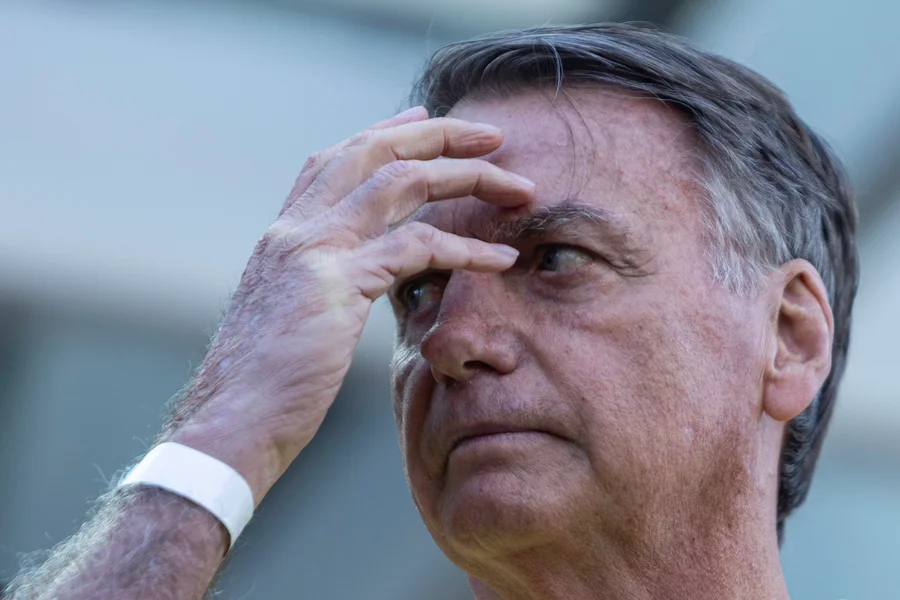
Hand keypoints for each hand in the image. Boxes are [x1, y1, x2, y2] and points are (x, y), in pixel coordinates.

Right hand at [167, 107, 534, 501]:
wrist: (228, 423)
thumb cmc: (264, 386)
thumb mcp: (290, 320)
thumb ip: (319, 287)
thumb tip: (350, 287)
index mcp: (284, 236)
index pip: (335, 160)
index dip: (383, 132)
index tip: (423, 120)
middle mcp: (295, 229)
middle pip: (373, 150)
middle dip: (439, 134)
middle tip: (491, 135)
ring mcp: (313, 250)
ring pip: (402, 182)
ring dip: (467, 177)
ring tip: (517, 187)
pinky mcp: (336, 284)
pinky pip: (416, 247)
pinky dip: (467, 250)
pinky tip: (503, 259)